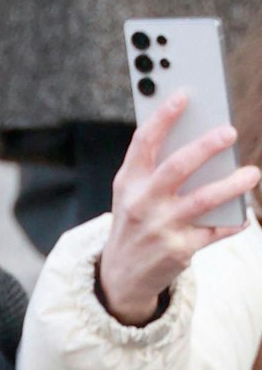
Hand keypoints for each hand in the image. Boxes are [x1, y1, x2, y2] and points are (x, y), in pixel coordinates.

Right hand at [99, 92, 258, 324]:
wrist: (120, 274)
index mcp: (128, 183)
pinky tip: (244, 215)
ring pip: (203, 200)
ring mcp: (161, 227)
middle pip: (177, 168)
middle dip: (205, 147)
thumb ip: (156, 169)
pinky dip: (234, 222)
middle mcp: (142, 203)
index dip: (163, 117)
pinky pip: (216, 231)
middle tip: (230, 131)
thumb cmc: (135, 222)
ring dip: (233, 185)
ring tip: (252, 173)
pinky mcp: (179, 249)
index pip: (144, 143)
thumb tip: (201, 140)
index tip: (183, 95)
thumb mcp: (132, 194)